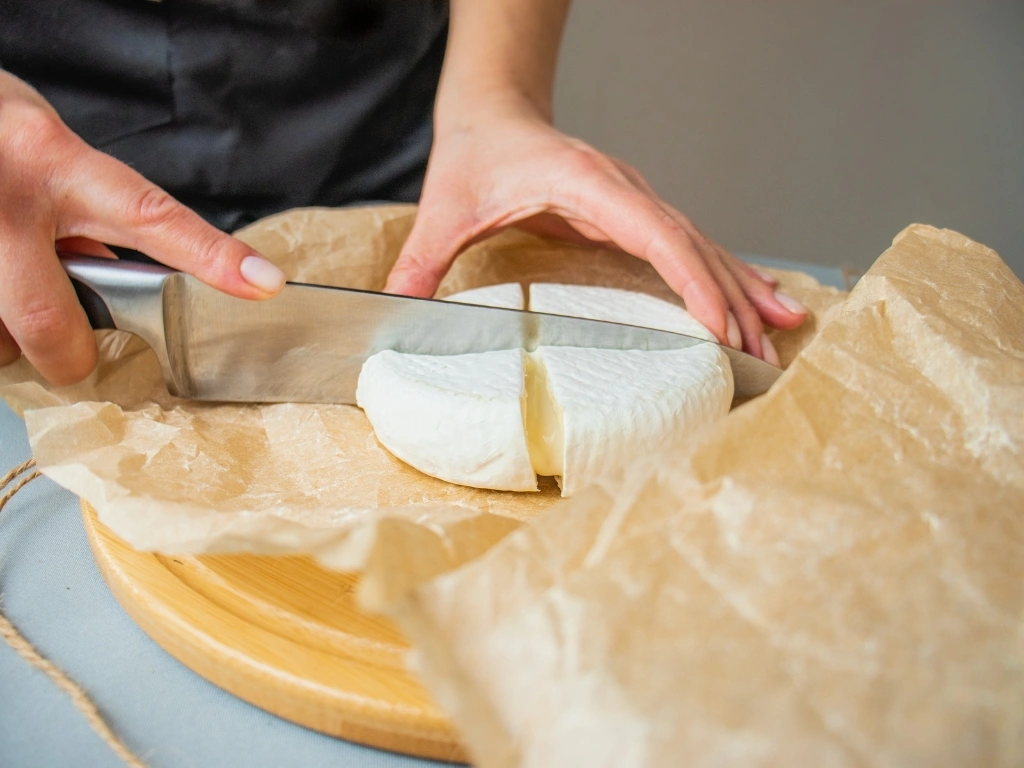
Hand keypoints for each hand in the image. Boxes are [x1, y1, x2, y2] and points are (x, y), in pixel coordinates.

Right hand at [0, 72, 285, 384]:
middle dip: (67, 356)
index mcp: (57, 160)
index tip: (263, 282)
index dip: (211, 255)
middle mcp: (9, 198)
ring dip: (11, 336)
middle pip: (49, 321)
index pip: (149, 215)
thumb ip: (94, 214)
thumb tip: (123, 281)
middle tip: (74, 353)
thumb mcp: (55, 156)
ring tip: (13, 296)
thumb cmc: (0, 136)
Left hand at [385, 98, 806, 364]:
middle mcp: (625, 190)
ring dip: (741, 291)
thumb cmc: (477, 148)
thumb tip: (394, 316)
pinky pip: (689, 248)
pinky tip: (752, 300)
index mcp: (588, 185)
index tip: (719, 327)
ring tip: (779, 336)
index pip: (657, 234)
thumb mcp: (444, 206)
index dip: (693, 281)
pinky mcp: (633, 216)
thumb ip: (421, 261)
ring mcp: (636, 201)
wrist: (494, 107)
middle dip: (732, 302)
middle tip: (760, 358)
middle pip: (695, 246)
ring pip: (703, 247)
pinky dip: (724, 275)